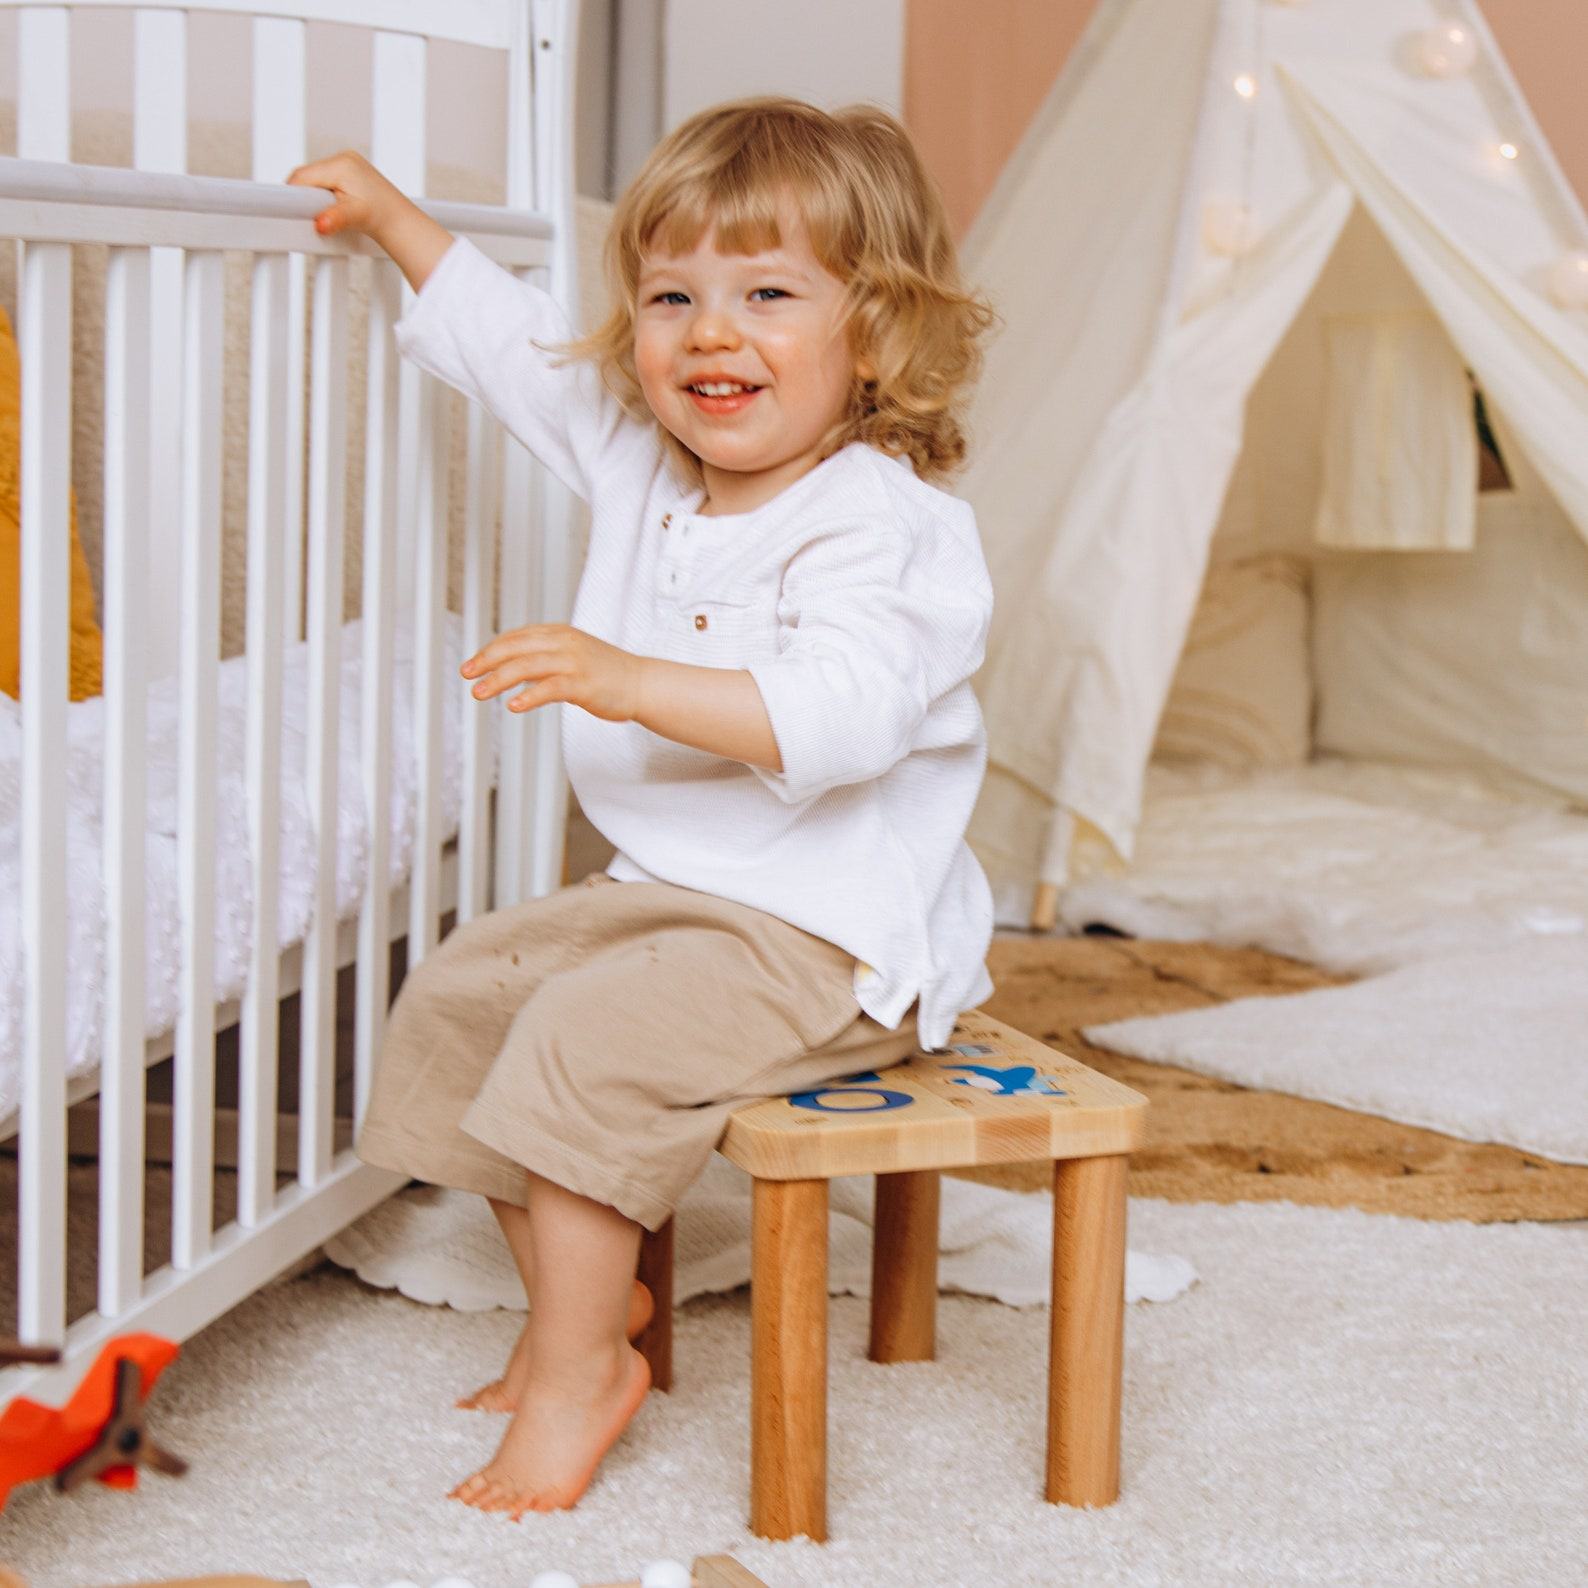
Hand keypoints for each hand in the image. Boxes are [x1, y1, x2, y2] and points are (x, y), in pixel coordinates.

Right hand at [286, 151, 452, 289]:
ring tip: (325, 214)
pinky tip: (331, 207)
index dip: (292, 193)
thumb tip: (321, 224)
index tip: (286, 208)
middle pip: (308, 176)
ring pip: (315, 178)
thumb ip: (335, 218)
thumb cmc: (382, 217)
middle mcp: (343, 158)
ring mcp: (347, 162)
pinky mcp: (349, 169)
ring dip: (314, 196)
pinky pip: (325, 179)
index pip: (303, 176)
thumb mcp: (355, 217)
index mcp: (341, 165)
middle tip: (308, 216)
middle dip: (304, 196)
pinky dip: (323, 193)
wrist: (400, 220)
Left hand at [461, 625, 646, 723]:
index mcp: (558, 634)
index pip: (515, 637)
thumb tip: (512, 669)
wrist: (642, 684)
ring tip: (479, 693)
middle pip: (514, 648)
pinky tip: (513, 706)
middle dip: (486, 662)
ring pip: (525, 666)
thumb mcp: (571, 656)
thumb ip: (544, 658)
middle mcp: (563, 643)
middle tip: (466, 675)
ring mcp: (573, 662)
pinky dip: (528, 696)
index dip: (489, 650)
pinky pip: (549, 688)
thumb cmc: (606, 674)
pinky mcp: (583, 684)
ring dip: (498, 680)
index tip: (472, 665)